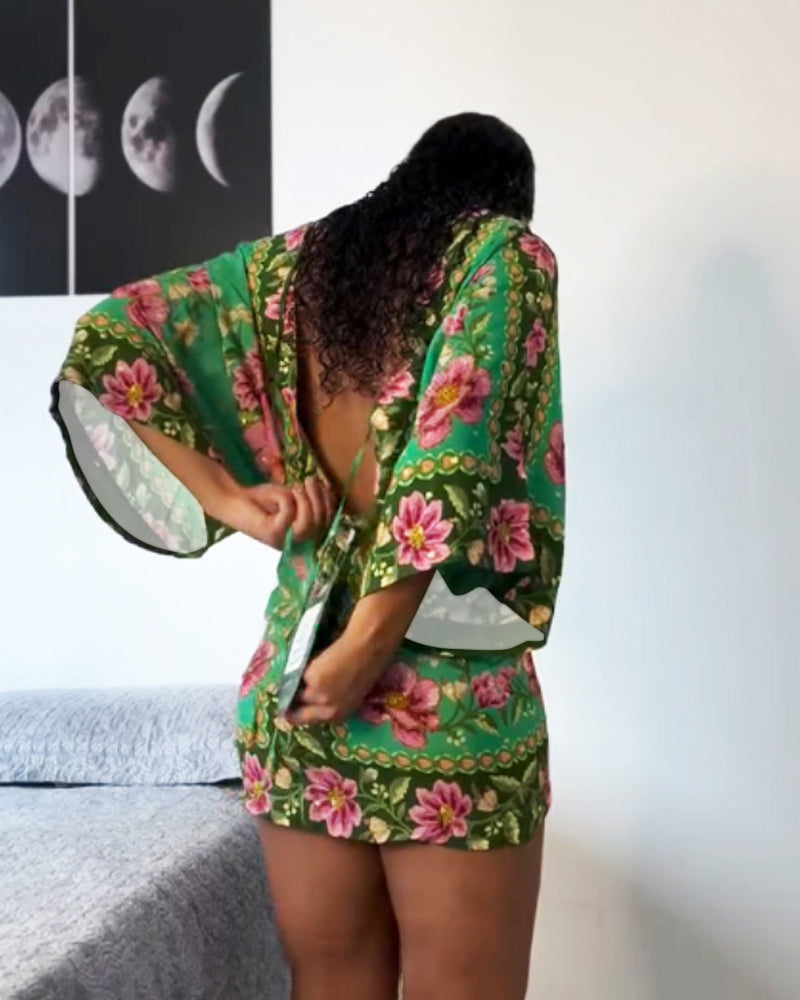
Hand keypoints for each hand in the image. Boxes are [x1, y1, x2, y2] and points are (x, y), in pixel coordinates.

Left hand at [216, 475, 337, 548]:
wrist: (233, 500)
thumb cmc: (261, 500)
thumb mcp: (291, 498)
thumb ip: (308, 499)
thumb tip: (329, 493)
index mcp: (300, 537)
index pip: (324, 527)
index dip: (329, 507)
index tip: (327, 488)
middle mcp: (293, 543)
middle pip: (318, 526)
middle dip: (319, 501)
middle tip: (311, 481)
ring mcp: (282, 540)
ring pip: (306, 524)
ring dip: (306, 501)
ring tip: (298, 486)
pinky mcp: (271, 533)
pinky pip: (289, 514)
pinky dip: (287, 499)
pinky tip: (282, 493)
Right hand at [281, 631, 389, 725]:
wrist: (366, 649)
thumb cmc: (366, 669)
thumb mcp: (351, 695)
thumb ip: (333, 702)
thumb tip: (315, 702)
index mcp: (338, 715)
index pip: (311, 722)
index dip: (300, 715)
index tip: (291, 712)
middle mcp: (326, 710)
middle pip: (298, 714)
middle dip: (288, 709)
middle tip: (282, 702)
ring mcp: (316, 694)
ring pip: (296, 692)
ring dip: (295, 685)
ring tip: (300, 675)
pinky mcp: (310, 677)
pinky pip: (300, 675)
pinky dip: (303, 669)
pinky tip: (314, 661)